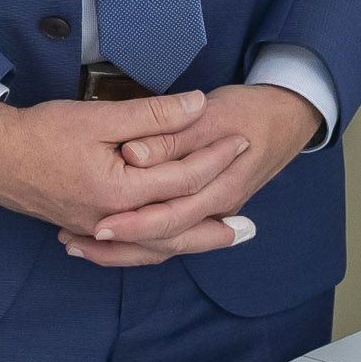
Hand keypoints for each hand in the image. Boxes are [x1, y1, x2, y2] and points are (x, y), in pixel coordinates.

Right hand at [0, 90, 239, 240]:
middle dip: (214, 221)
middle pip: (177, 227)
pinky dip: (157, 245)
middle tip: (250, 220)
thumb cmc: (40, 132)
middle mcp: (112, 220)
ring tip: (222, 239)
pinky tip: (169, 242)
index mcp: (119, 192)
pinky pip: (133, 246)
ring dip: (191, 241)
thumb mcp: (99, 116)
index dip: (216, 157)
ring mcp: (98, 229)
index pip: (182, 179)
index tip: (240, 140)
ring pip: (155, 244)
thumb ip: (152, 115)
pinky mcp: (86, 228)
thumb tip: (198, 106)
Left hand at [61, 82, 312, 266]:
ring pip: (163, 246)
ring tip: (75, 243)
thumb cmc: (251, 112)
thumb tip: (133, 154)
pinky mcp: (205, 208)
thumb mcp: (213, 114)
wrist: (289, 116)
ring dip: (120, 249)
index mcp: (221, 190)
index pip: (171, 218)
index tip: (96, 224)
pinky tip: (106, 236)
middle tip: (71, 240)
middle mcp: (216, 210)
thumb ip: (172, 136)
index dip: (132, 224)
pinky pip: (168, 236)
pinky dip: (135, 240)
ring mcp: (212, 213)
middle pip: (162, 242)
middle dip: (115, 246)